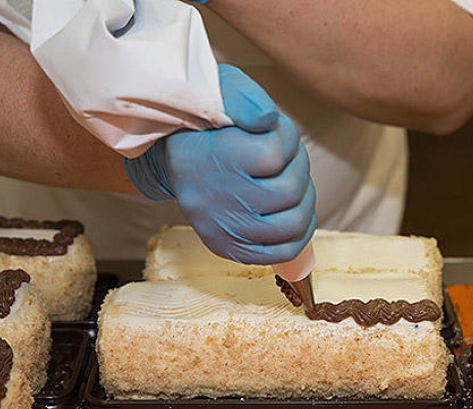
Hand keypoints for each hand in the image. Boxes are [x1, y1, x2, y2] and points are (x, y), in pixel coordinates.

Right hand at [124, 65, 315, 264]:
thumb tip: (268, 119)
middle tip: (288, 157)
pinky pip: (281, 252)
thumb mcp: (218, 91)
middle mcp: (212, 198)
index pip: (274, 152)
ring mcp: (220, 227)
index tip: (275, 128)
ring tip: (292, 183)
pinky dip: (299, 235)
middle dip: (299, 168)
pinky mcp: (228, 245)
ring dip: (304, 200)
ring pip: (291, 224)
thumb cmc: (201, 120)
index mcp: (209, 156)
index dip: (286, 135)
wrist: (168, 153)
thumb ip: (245, 99)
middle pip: (288, 191)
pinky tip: (294, 215)